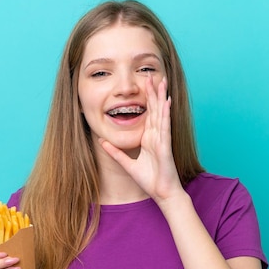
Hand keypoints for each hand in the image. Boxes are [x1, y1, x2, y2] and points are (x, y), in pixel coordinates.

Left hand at [99, 74, 183, 202]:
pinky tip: (166, 101)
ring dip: (161, 97)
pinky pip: (165, 126)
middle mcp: (157, 136)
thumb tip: (102, 141)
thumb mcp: (127, 164)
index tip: (143, 85)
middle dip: (153, 92)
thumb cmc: (150, 180)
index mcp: (149, 138)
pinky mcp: (165, 145)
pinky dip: (165, 113)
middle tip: (151, 75)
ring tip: (161, 82)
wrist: (162, 193)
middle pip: (155, 109)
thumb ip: (115, 152)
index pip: (148, 114)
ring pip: (161, 114)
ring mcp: (162, 139)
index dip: (146, 99)